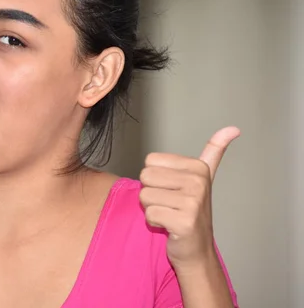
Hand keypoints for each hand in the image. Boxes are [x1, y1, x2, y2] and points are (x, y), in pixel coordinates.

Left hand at [138, 126, 239, 271]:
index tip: (173, 189)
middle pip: (145, 177)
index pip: (150, 161)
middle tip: (169, 203)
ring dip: (152, 208)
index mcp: (198, 167)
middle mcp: (198, 182)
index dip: (155, 178)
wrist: (196, 249)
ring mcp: (193, 203)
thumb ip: (214, 151)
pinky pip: (149, 214)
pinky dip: (155, 222)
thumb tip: (233, 128)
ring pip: (145, 196)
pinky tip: (169, 226)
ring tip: (170, 214)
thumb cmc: (191, 210)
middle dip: (151, 193)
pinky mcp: (184, 222)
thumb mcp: (203, 177)